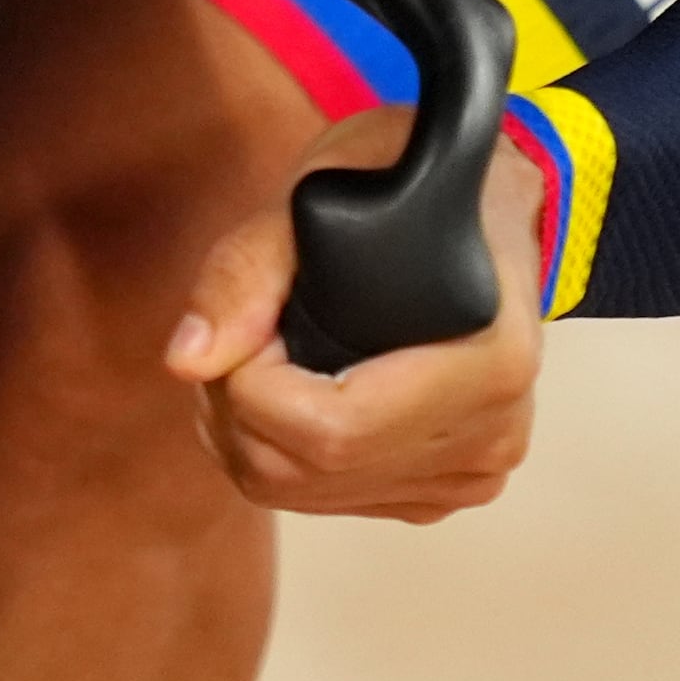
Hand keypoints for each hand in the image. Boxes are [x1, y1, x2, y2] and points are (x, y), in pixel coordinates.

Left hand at [162, 101, 548, 521]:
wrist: (486, 207)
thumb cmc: (409, 182)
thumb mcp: (325, 185)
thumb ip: (248, 268)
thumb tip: (187, 360)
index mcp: (491, 362)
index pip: (332, 429)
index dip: (250, 384)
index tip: (245, 321)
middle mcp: (492, 434)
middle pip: (305, 470)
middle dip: (234, 407)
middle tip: (237, 331)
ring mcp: (471, 471)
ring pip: (300, 492)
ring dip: (245, 432)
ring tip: (255, 352)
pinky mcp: (441, 489)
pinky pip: (322, 499)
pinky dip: (276, 451)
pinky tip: (284, 389)